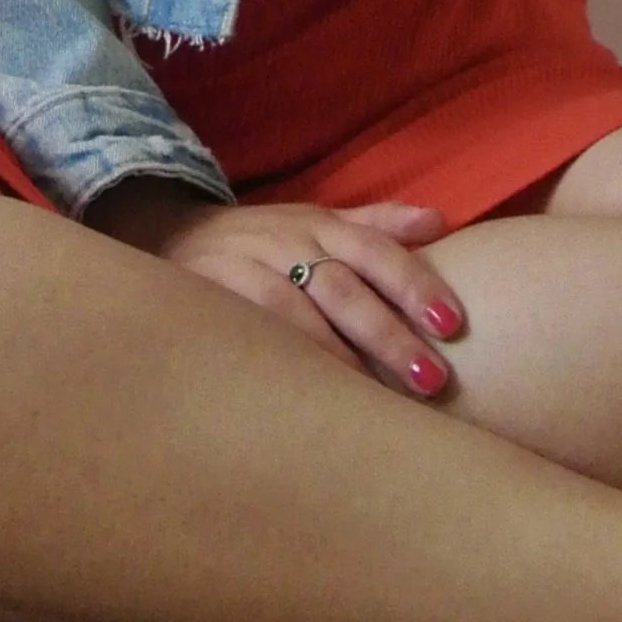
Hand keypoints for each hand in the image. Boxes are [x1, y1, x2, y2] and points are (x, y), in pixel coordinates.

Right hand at [87, 180, 465, 394]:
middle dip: (388, 334)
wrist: (169, 237)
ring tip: (379, 402)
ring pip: (297, 315)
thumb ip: (376, 224)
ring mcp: (243, 273)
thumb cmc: (263, 241)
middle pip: (344, 288)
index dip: (414, 283)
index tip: (453, 323)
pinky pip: (250, 335)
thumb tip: (440, 219)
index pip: (375, 251)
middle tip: (432, 379)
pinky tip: (310, 398)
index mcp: (319, 226)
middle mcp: (285, 244)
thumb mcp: (316, 220)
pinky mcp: (209, 302)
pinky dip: (282, 362)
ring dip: (340, 358)